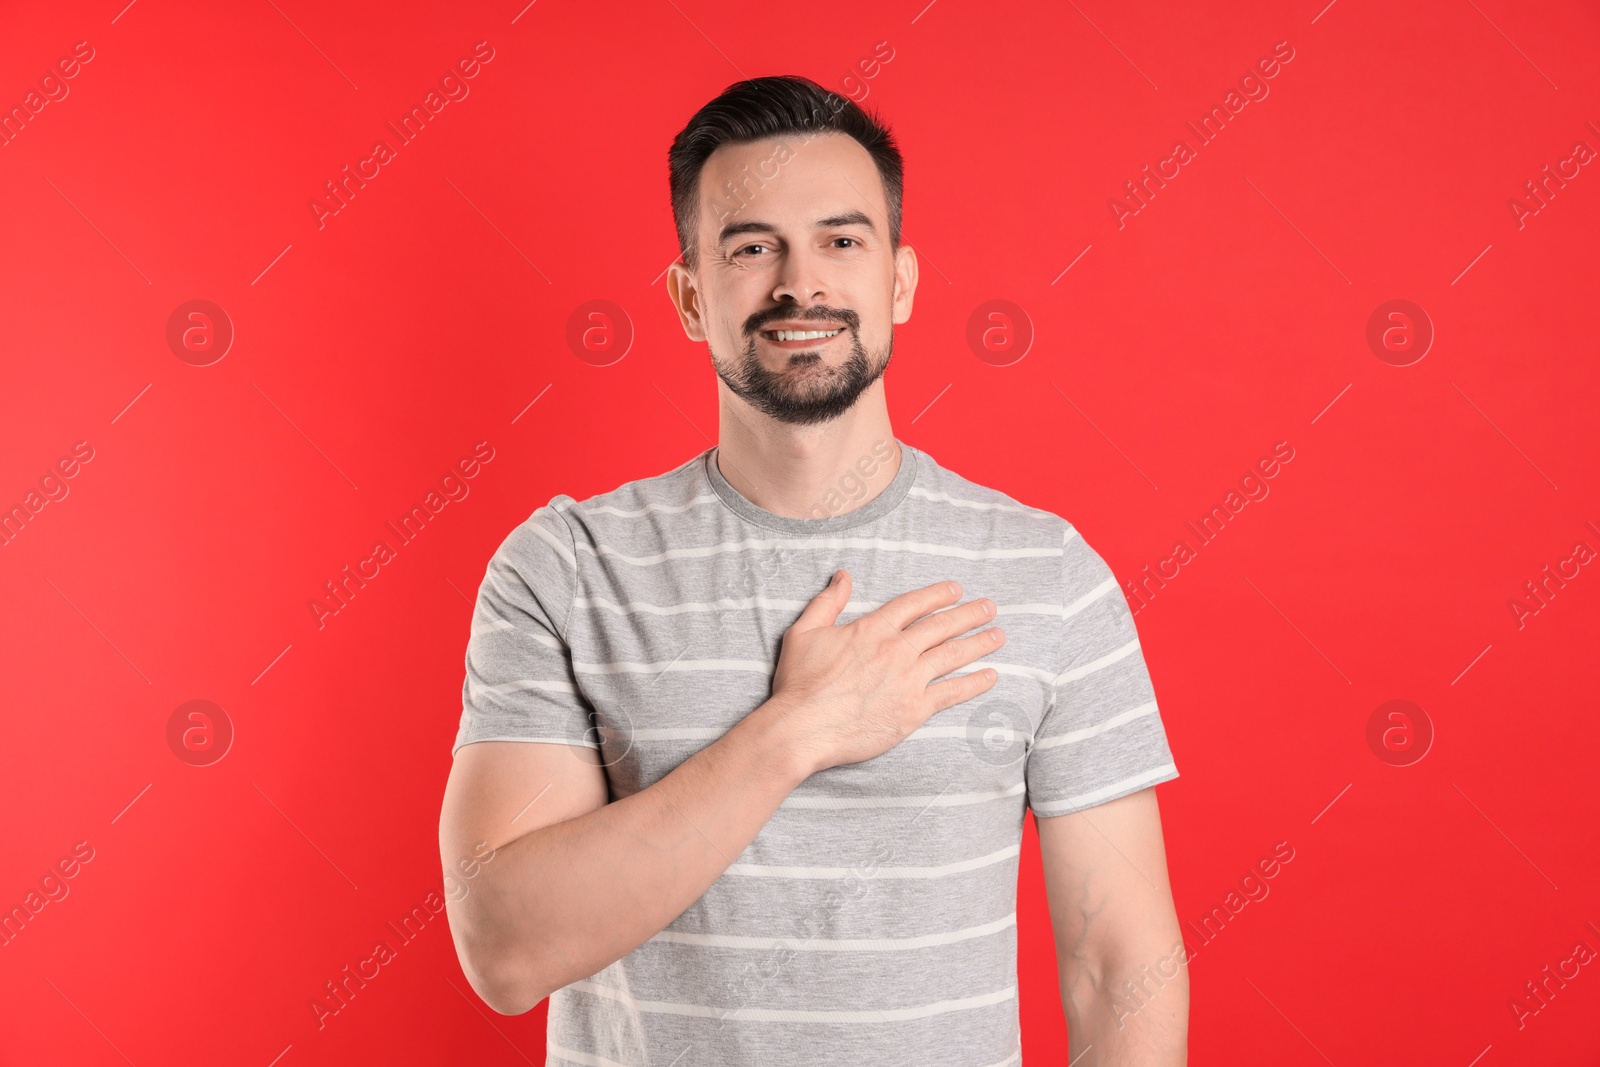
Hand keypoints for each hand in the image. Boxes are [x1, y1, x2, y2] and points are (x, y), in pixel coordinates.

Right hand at [766, 569, 1005, 774]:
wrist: (803, 728)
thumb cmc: (799, 683)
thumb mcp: (804, 632)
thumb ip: (827, 602)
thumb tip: (843, 576)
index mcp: (872, 629)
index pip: (914, 604)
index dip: (938, 595)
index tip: (956, 590)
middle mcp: (896, 650)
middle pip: (941, 626)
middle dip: (969, 614)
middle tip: (989, 607)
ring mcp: (909, 679)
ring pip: (953, 655)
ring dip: (979, 643)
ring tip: (999, 636)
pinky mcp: (914, 710)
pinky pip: (952, 693)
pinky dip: (974, 683)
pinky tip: (990, 676)